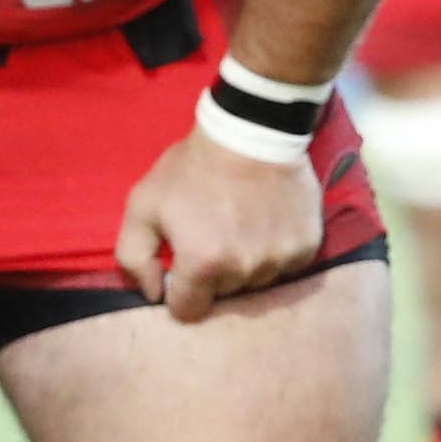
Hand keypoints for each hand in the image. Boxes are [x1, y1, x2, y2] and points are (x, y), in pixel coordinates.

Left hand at [116, 129, 331, 322]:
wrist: (251, 131)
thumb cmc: (192, 167)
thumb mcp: (143, 204)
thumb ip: (134, 257)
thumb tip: (154, 294)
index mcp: (203, 264)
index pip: (188, 310)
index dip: (180, 289)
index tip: (184, 264)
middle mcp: (244, 270)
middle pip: (224, 294)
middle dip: (214, 273)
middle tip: (213, 232)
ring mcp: (279, 259)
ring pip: (256, 282)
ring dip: (246, 263)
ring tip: (242, 225)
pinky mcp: (306, 247)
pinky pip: (285, 267)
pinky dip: (274, 251)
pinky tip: (266, 222)